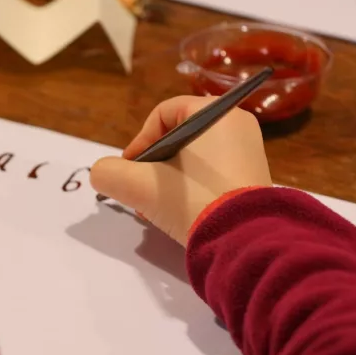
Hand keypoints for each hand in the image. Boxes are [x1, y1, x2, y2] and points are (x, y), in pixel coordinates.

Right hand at [90, 96, 271, 245]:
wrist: (244, 241)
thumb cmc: (193, 199)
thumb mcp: (141, 185)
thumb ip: (110, 173)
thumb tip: (101, 173)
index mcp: (216, 113)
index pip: (163, 113)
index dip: (139, 141)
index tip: (130, 170)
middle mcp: (237, 124)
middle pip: (179, 136)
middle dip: (153, 165)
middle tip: (141, 191)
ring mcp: (249, 151)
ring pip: (194, 157)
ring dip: (168, 179)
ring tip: (156, 207)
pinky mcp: (254, 177)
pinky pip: (213, 173)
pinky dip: (192, 187)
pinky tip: (180, 213)